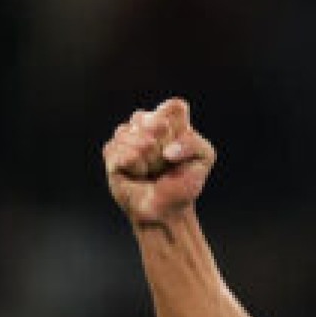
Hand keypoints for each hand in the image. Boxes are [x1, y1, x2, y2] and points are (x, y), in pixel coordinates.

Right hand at [103, 98, 215, 225]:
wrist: (166, 208)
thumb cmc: (184, 181)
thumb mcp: (204, 158)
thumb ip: (193, 143)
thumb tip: (167, 150)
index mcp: (169, 118)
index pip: (174, 107)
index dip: (179, 130)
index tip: (181, 148)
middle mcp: (145, 121)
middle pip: (157, 124)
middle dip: (166, 150)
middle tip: (166, 164)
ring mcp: (126, 134)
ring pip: (140, 140)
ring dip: (151, 162)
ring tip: (152, 171)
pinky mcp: (111, 151)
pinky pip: (126, 155)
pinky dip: (136, 169)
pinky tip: (137, 174)